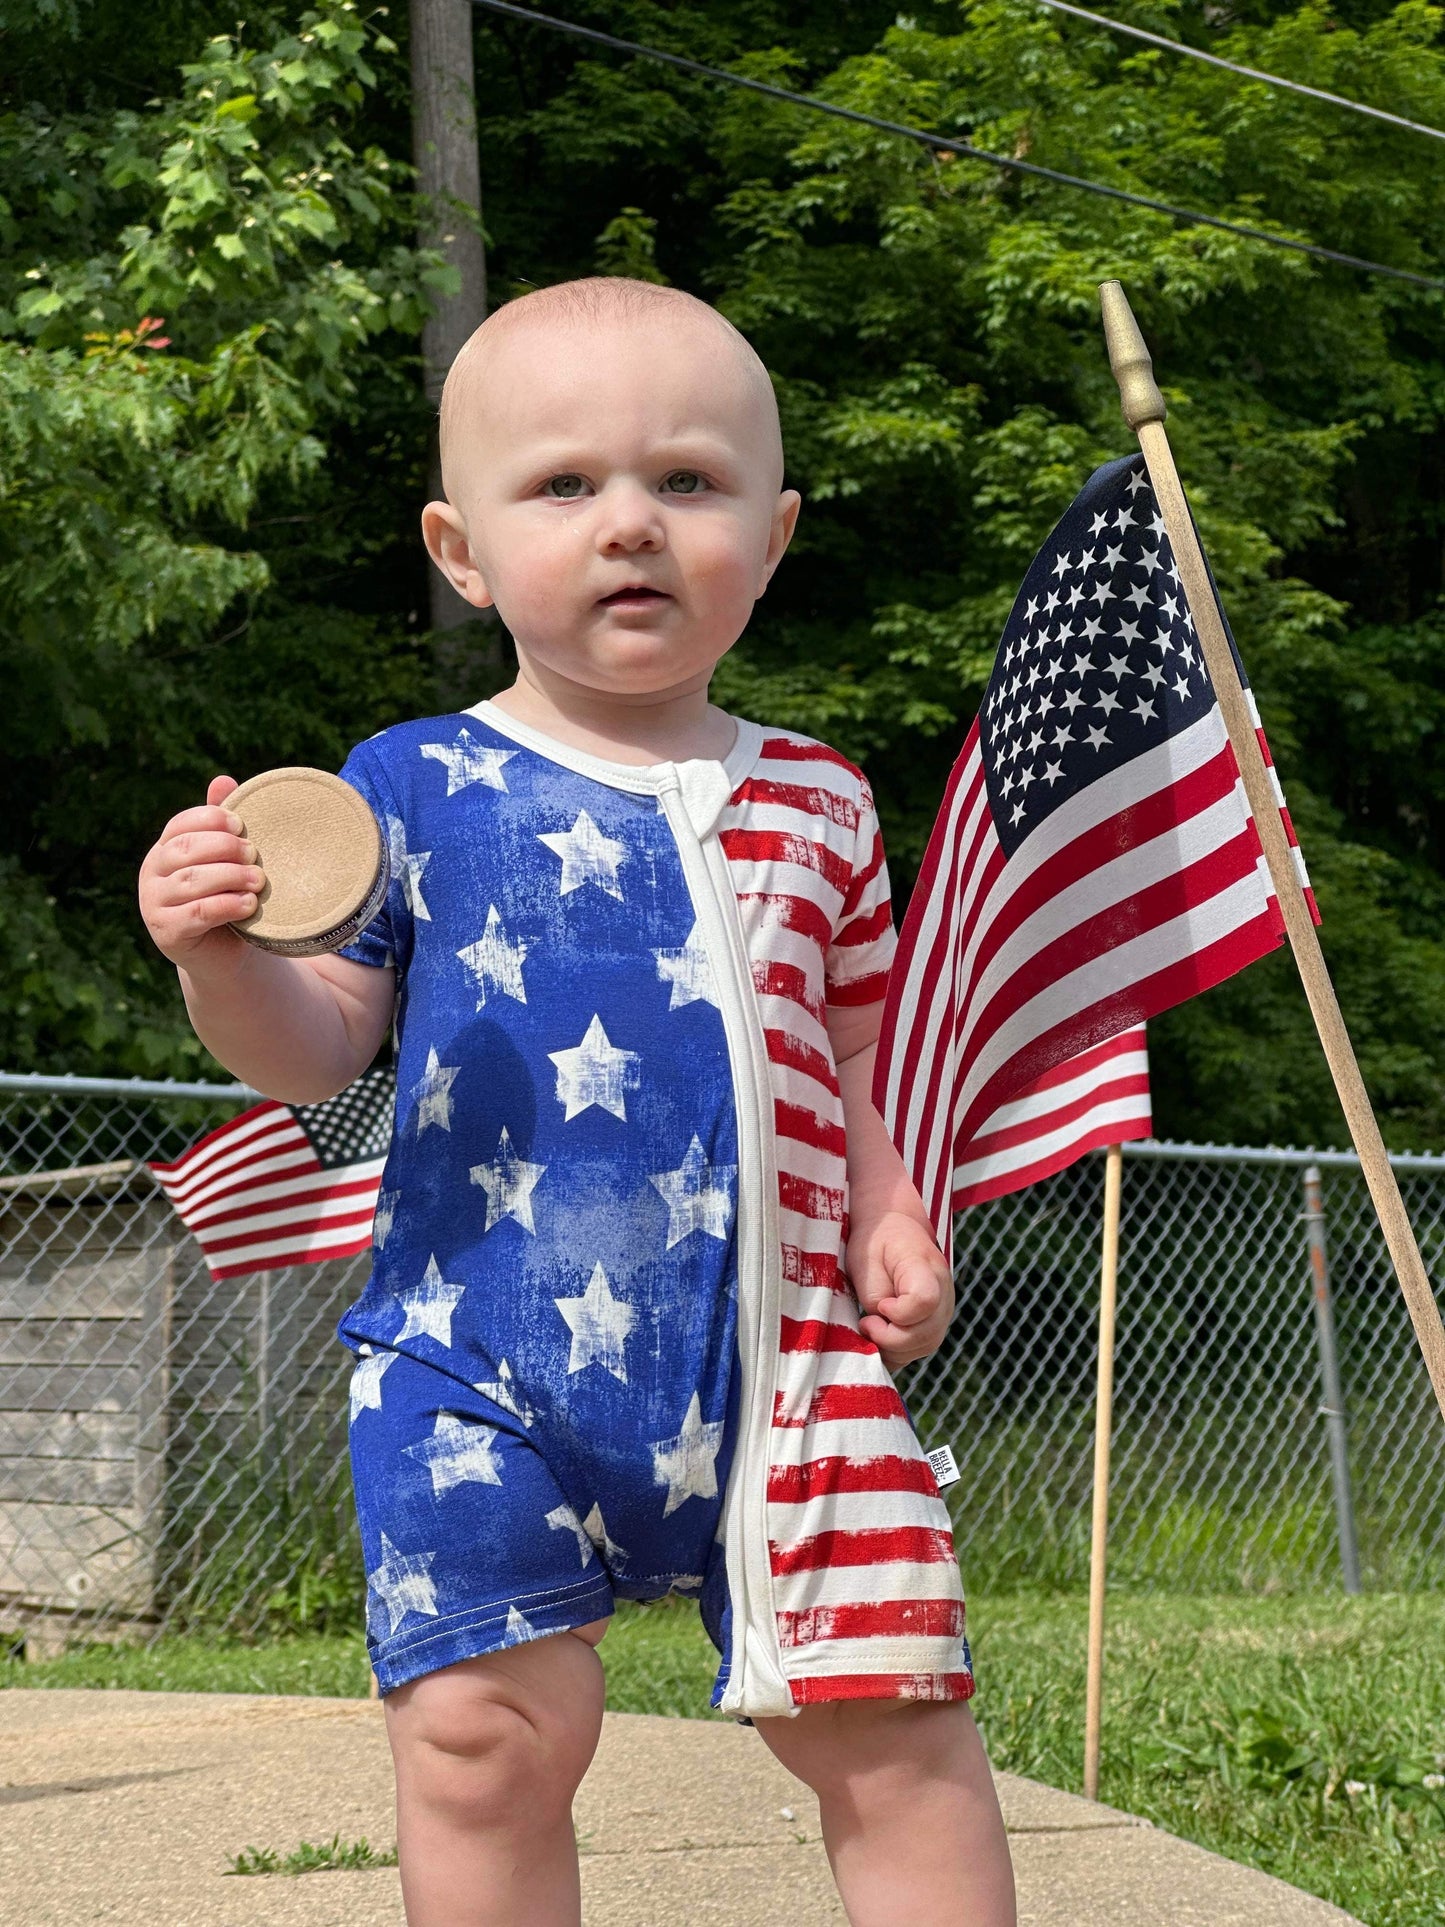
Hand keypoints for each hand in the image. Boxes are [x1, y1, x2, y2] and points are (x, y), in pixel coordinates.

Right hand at [138, 775, 262, 969]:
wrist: (223, 954)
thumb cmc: (226, 899)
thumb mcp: (226, 862)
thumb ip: (222, 826)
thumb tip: (224, 779)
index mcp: (165, 849)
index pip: (181, 824)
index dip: (211, 819)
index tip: (241, 825)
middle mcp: (153, 873)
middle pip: (185, 849)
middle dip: (225, 848)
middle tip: (254, 855)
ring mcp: (154, 904)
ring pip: (192, 880)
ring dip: (231, 876)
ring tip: (258, 880)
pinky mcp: (167, 933)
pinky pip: (197, 913)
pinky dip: (227, 905)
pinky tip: (249, 903)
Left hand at [846, 1209, 954, 1369]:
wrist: (894, 1229)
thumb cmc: (875, 1243)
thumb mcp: (865, 1260)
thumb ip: (875, 1297)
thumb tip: (881, 1327)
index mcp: (924, 1266)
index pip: (925, 1301)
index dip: (898, 1313)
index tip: (880, 1306)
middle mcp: (944, 1290)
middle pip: (928, 1332)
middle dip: (890, 1339)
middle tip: (866, 1322)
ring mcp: (944, 1308)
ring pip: (926, 1345)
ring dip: (893, 1348)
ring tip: (871, 1328)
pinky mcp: (936, 1321)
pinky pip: (921, 1348)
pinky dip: (899, 1351)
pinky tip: (880, 1337)